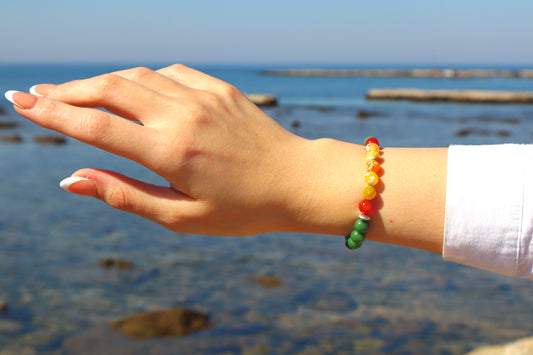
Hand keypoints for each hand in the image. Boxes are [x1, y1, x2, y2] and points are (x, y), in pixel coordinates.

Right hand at [6, 65, 314, 235]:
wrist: (296, 180)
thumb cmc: (242, 209)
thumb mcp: (181, 217)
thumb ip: (124, 196)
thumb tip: (71, 179)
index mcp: (172, 152)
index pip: (96, 127)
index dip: (52, 114)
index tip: (21, 104)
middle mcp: (184, 115)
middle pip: (109, 90)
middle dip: (67, 92)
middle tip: (37, 96)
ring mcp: (203, 96)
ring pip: (136, 76)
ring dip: (100, 83)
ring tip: (76, 94)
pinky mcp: (219, 88)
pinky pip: (168, 73)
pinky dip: (141, 79)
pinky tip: (131, 90)